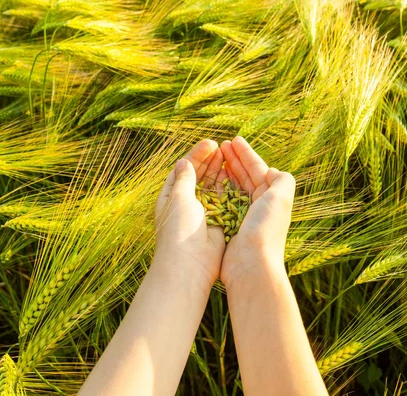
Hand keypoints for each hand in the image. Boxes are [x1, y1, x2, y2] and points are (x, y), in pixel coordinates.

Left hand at [154, 140, 226, 292]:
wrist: (190, 263)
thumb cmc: (179, 229)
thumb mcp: (178, 198)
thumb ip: (184, 178)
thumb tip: (184, 161)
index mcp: (171, 197)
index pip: (184, 170)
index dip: (196, 155)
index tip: (210, 144)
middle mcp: (186, 203)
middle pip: (199, 176)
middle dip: (209, 160)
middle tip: (221, 146)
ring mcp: (203, 212)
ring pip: (212, 186)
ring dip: (219, 170)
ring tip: (228, 155)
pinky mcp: (218, 220)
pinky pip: (224, 199)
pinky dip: (228, 186)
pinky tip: (235, 173)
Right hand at [219, 137, 295, 287]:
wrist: (251, 265)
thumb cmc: (265, 230)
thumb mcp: (280, 198)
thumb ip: (282, 180)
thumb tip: (273, 171)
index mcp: (272, 198)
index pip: (259, 170)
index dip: (246, 154)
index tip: (233, 140)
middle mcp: (260, 207)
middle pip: (246, 177)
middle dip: (235, 160)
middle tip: (221, 145)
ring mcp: (244, 218)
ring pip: (234, 188)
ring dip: (226, 172)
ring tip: (215, 158)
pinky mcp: (230, 228)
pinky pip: (223, 203)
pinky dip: (218, 190)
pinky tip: (209, 182)